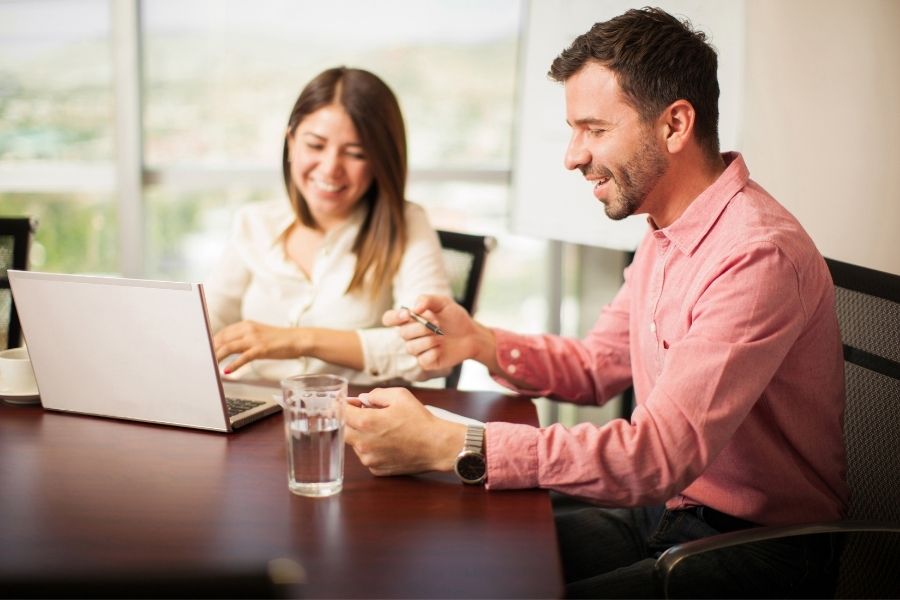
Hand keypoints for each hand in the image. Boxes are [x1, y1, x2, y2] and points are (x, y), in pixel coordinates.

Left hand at [213, 320, 303, 372]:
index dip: (212, 342)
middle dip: (211, 350)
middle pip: (222, 339)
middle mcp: (248, 329)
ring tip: (210, 366)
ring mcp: (255, 338)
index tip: (205, 351)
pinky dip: (233, 365)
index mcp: (246, 324)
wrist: (298, 339)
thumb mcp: (259, 335)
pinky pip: (244, 357)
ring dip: (217, 357)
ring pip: (229, 347)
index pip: (223, 333)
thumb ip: (243, 339)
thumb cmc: (279, 339)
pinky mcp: (262, 349)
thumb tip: (227, 348)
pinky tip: (227, 371)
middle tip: (204, 361)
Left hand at [344, 388, 464, 475]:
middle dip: (351, 421)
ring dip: (362, 435)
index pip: (341, 412)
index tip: (351, 402)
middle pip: (343, 430)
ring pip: (355, 444)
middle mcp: (364, 443)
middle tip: (365, 414)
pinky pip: (367, 456)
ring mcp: (369, 459)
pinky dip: (372, 449)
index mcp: (367, 423)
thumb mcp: (400, 396)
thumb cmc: (420, 420)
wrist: (436, 446)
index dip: (343, 404)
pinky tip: (388, 443)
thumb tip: (363, 399)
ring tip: (383, 429)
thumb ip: (376, 394)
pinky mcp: (377, 469)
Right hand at [383, 295, 498, 371]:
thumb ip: (428, 300)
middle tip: (437, 324)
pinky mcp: (426, 362)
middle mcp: (410, 335)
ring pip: (410, 348)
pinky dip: (433, 353)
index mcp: (410, 319)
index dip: (394, 317)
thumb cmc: (455, 318)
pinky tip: (442, 349)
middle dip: (420, 328)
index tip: (408, 314)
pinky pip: (422, 360)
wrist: (471, 335)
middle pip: (401, 333)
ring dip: (428, 340)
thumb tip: (414, 308)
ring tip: (441, 336)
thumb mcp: (444, 303)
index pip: (389, 318)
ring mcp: (417, 349)